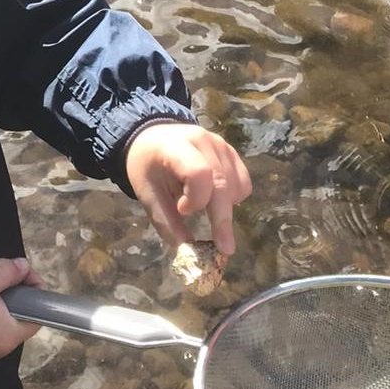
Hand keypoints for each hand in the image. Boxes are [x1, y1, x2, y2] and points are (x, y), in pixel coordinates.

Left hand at [125, 122, 251, 255]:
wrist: (153, 138)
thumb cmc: (148, 166)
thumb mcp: (146, 192)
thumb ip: (164, 220)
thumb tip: (186, 250)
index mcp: (176, 147)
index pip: (199, 172)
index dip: (196, 198)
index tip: (183, 211)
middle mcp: (204, 142)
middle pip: (222, 183)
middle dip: (222, 218)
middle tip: (224, 248)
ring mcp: (222, 145)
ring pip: (236, 185)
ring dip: (225, 207)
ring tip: (203, 208)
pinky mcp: (232, 153)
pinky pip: (244, 182)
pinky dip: (234, 198)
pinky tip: (215, 200)